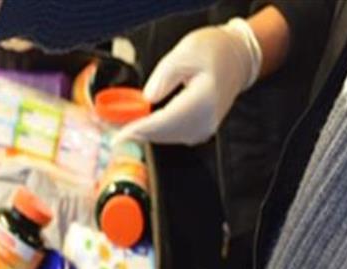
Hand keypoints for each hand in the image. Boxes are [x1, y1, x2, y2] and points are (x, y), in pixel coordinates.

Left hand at [113, 18, 261, 145]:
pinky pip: (172, 136)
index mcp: (203, 100)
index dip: (139, 130)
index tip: (118, 137)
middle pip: (163, 134)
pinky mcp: (200, 132)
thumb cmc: (212, 52)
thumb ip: (163, 78)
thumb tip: (147, 99)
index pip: (165, 122)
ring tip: (121, 126)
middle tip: (111, 129)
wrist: (235, 60)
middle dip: (136, 132)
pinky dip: (154, 131)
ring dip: (143, 133)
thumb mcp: (184, 53)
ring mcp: (204, 129)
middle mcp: (206, 121)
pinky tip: (141, 125)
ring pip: (166, 138)